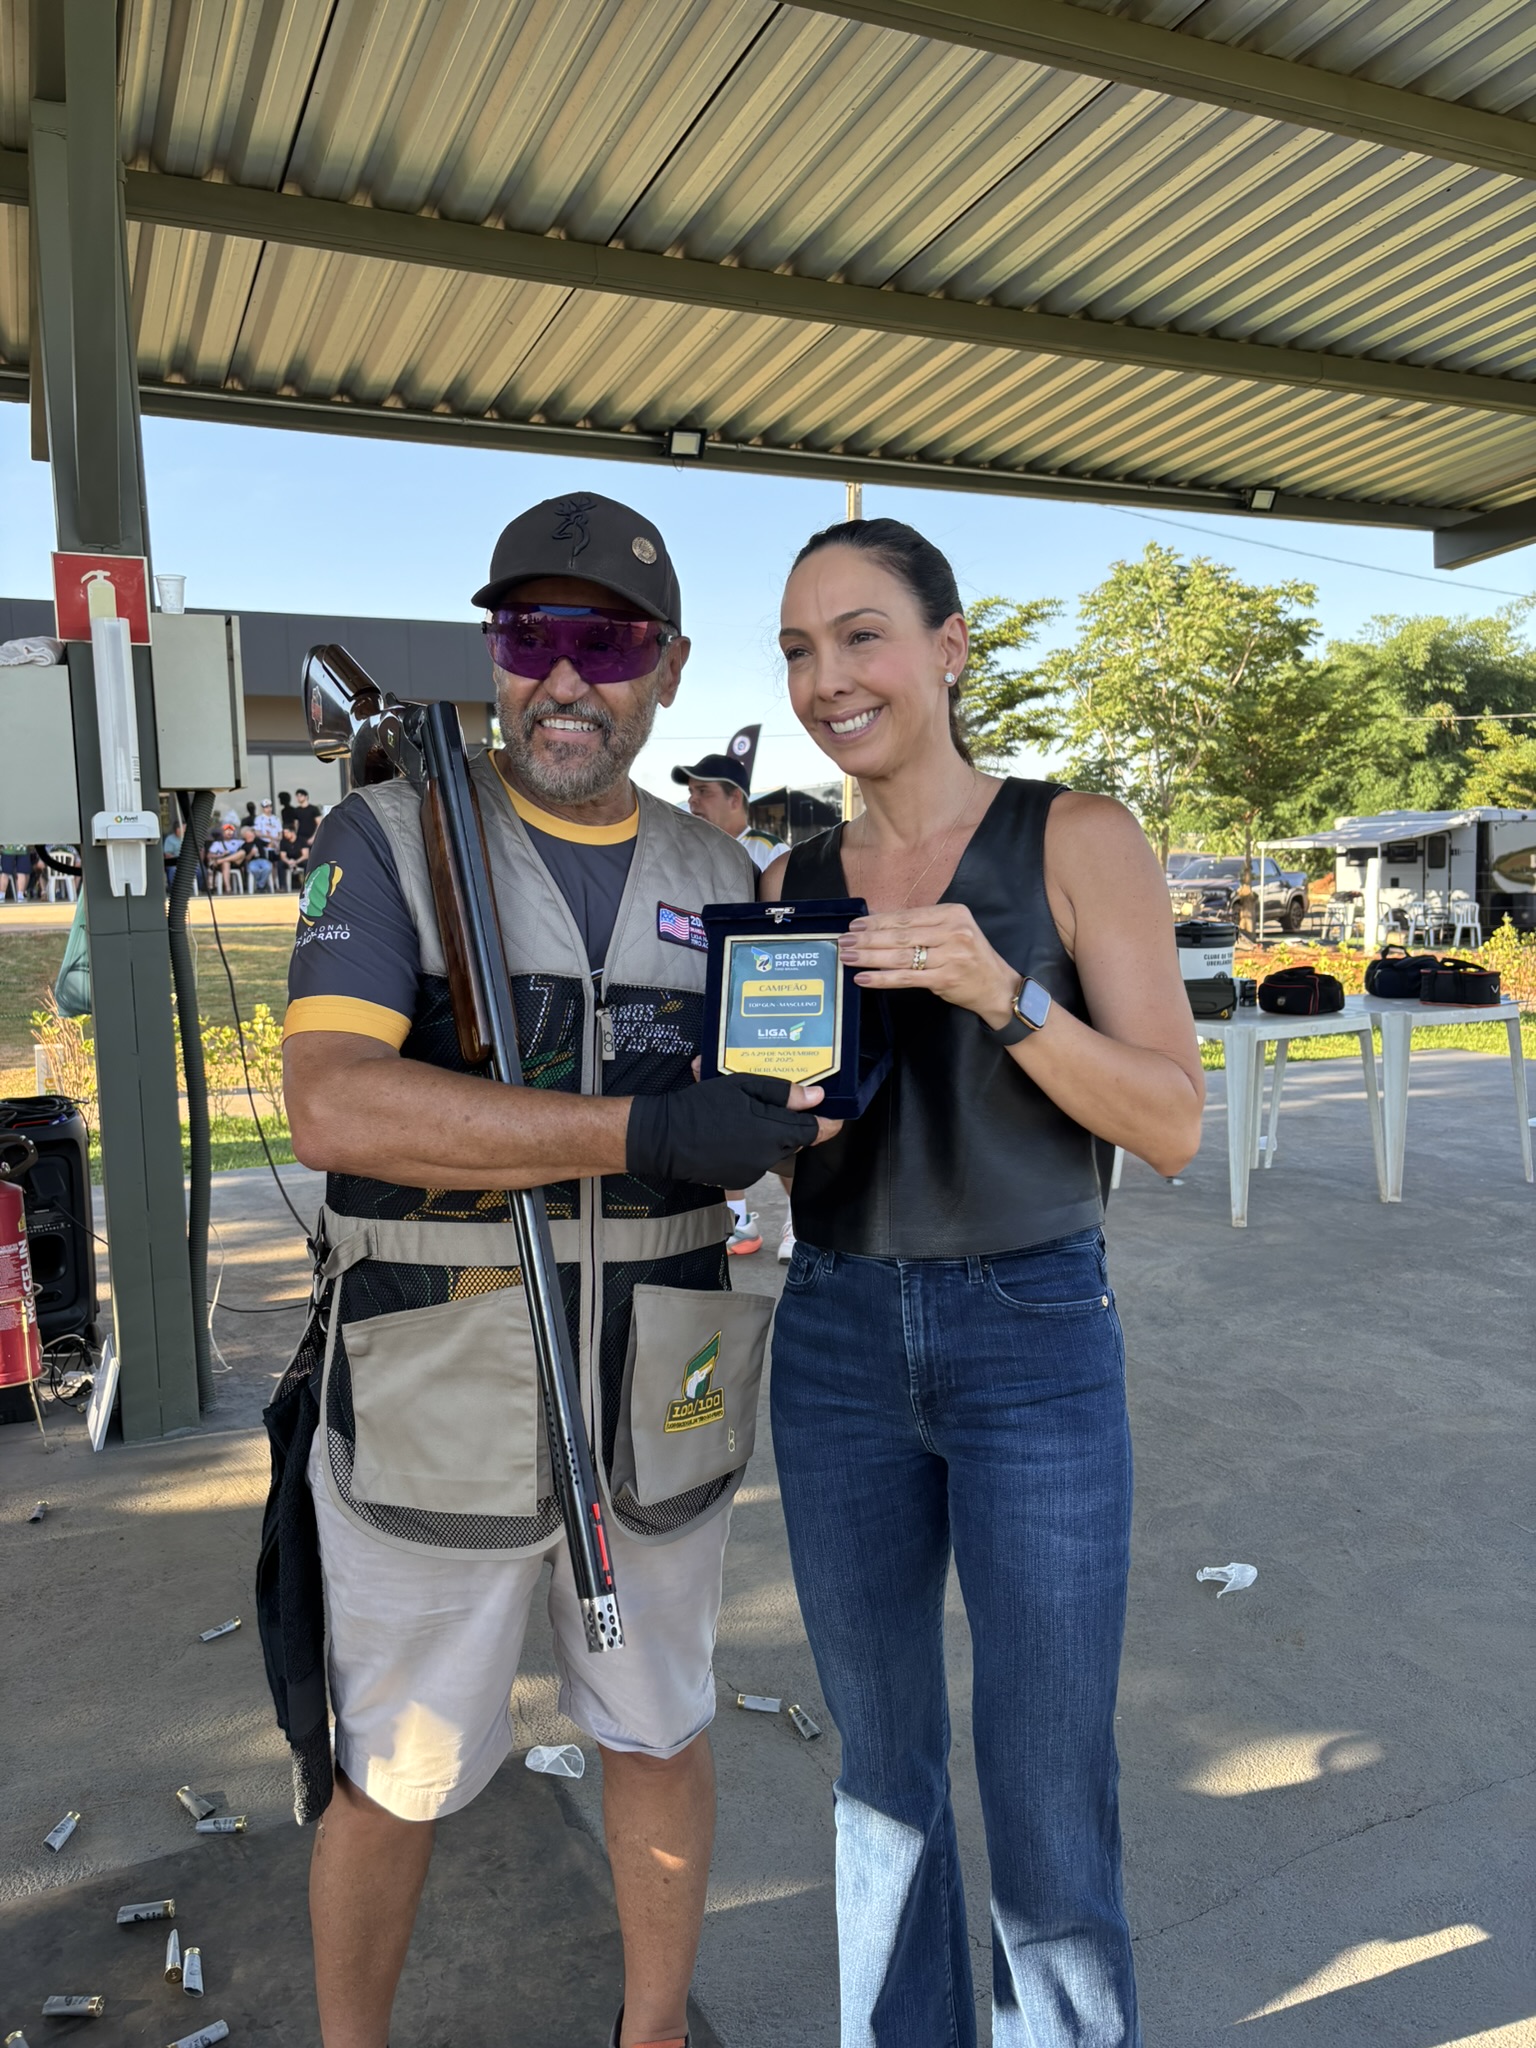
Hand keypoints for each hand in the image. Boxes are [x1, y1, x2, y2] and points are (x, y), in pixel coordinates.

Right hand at [627, 1073, 840, 1188]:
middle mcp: (769, 1156)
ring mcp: (754, 1171)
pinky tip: (733, 1133)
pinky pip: (757, 1161)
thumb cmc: (701, 1107)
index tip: (834, 1114)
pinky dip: (752, 1147)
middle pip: (796, 1139)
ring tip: (745, 1115)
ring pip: (775, 1150)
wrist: (663, 1138)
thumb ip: (783, 1093)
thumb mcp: (742, 1087)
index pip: (817, 1131)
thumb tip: (817, 1097)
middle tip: (776, 1104)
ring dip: (770, 1135)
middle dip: (793, 1123)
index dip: (829, 1122)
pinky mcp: (740, 1180)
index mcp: (774, 1132)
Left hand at [839, 904, 1019, 1027]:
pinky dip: (882, 978)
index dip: (878, 921)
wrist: (997, 985)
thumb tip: (879, 926)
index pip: (907, 916)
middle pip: (900, 935)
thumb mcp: (953, 932)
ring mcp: (950, 956)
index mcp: (952, 913)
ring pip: (901, 956)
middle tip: (844, 940)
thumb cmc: (969, 957)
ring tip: (848, 957)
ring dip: (870, 957)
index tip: (855, 925)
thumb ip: (923, 927)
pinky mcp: (946, 978)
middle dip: (868, 939)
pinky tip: (864, 978)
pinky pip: (906, 978)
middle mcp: (953, 931)